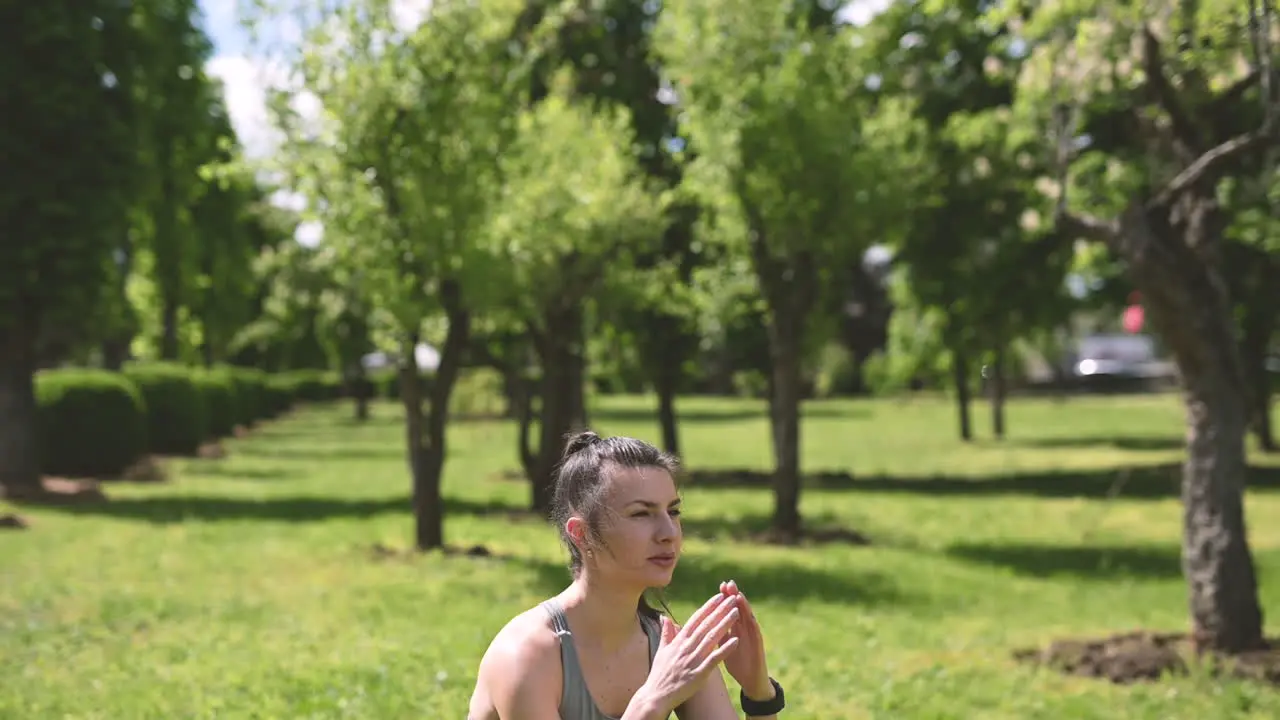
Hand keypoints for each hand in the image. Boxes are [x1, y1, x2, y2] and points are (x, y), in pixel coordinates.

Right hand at [637, 592, 740, 711]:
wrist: (656, 696)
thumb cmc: (659, 674)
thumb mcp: (661, 651)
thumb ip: (666, 633)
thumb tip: (665, 618)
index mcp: (679, 641)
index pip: (696, 619)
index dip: (708, 607)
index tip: (719, 596)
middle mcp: (686, 647)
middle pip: (706, 625)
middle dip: (720, 610)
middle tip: (732, 598)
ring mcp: (693, 660)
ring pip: (711, 638)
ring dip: (725, 624)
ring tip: (736, 612)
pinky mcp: (699, 673)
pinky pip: (714, 659)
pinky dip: (724, 649)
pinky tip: (735, 641)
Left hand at [718, 580, 771, 700]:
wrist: (750, 682)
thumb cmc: (737, 663)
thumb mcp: (723, 646)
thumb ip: (717, 633)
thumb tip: (705, 621)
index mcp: (736, 629)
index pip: (731, 610)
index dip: (726, 598)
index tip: (720, 585)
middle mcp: (745, 630)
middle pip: (740, 610)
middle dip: (734, 596)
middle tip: (729, 583)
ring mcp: (753, 637)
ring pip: (748, 619)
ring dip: (744, 607)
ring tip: (738, 595)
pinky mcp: (758, 647)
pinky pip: (756, 635)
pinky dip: (753, 625)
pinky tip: (751, 618)